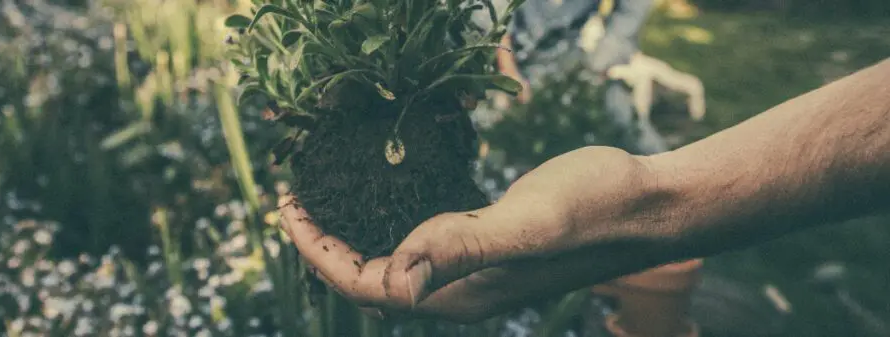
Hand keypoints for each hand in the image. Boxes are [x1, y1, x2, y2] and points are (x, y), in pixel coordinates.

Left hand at [279, 147, 683, 322]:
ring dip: (354, 237)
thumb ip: (461, 248)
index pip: (367, 286)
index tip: (289, 208)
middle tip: (294, 201)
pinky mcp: (492, 244)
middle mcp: (463, 290)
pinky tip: (385, 197)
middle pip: (373, 280)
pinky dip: (392, 223)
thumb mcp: (528, 225)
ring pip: (396, 263)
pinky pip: (426, 243)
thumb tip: (396, 282)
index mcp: (461, 294)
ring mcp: (478, 269)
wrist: (650, 204)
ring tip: (324, 202)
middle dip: (325, 247)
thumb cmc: (596, 212)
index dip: (319, 253)